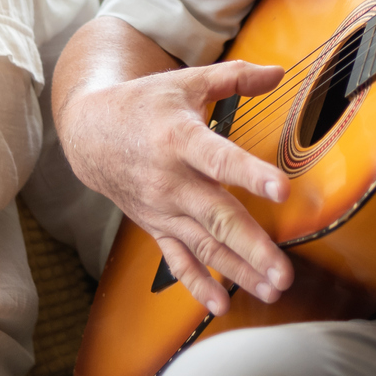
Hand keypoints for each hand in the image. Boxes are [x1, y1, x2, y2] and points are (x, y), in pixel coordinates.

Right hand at [54, 25, 291, 315]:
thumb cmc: (144, 104)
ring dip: (238, 271)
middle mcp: (171, 180)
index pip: (220, 159)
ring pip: (204, 245)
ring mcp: (162, 208)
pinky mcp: (155, 226)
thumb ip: (235, 78)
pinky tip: (222, 304)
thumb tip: (279, 71)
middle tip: (285, 272)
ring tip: (272, 290)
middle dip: (253, 247)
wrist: (90, 134)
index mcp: (180, 139)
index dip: (251, 173)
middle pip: (216, 216)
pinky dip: (198, 284)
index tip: (283, 189)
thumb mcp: (186, 82)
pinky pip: (177, 260)